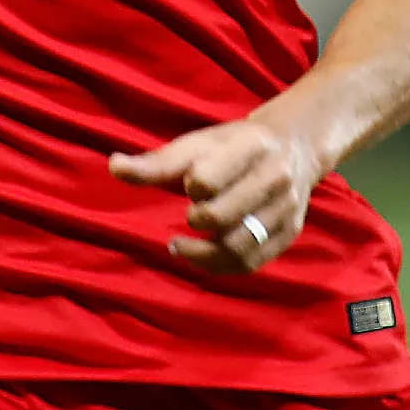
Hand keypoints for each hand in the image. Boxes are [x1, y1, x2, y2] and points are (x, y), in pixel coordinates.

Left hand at [108, 114, 322, 273]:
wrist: (295, 145)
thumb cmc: (233, 145)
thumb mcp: (199, 143)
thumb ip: (157, 161)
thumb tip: (113, 165)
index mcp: (251, 144)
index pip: (206, 179)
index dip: (192, 185)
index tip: (191, 183)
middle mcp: (275, 176)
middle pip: (221, 216)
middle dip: (197, 219)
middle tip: (190, 214)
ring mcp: (286, 208)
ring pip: (238, 247)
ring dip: (202, 253)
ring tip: (180, 246)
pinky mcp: (289, 233)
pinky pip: (251, 263)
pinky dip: (220, 266)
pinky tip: (202, 257)